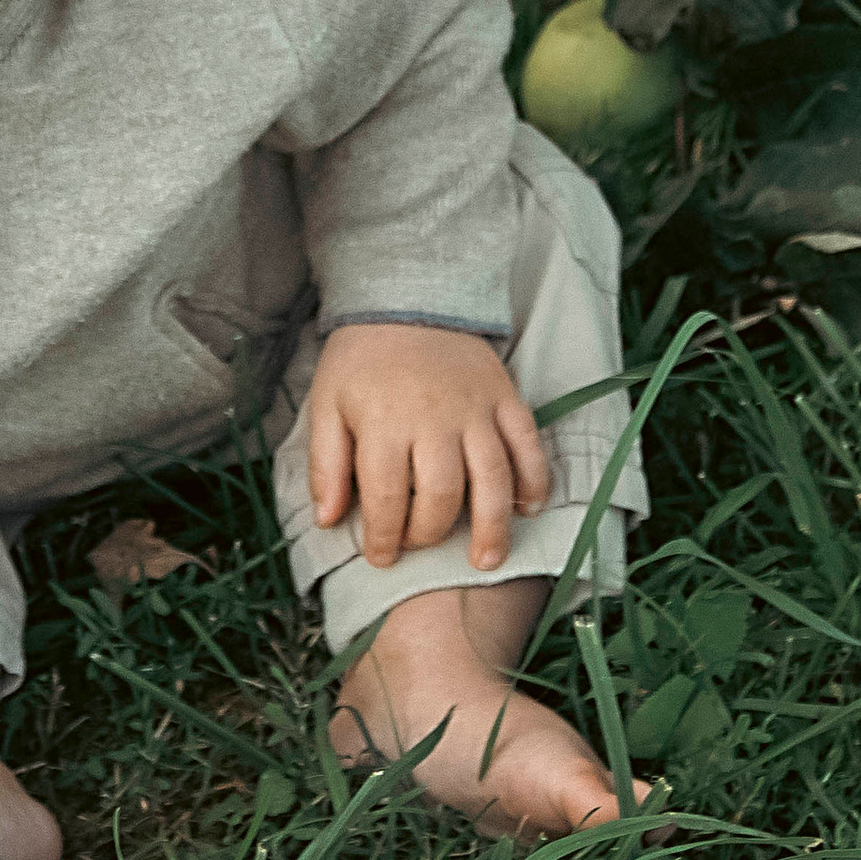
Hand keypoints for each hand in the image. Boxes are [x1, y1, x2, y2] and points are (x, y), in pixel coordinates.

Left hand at [306, 322, 550, 573]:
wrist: (406, 297)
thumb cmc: (361, 361)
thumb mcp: (326, 406)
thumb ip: (326, 465)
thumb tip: (328, 521)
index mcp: (384, 423)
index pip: (387, 499)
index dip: (383, 538)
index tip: (381, 557)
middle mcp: (434, 419)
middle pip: (442, 496)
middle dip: (429, 534)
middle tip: (417, 544)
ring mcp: (476, 409)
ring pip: (492, 479)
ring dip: (492, 527)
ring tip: (485, 562)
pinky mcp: (505, 397)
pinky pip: (528, 445)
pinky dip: (534, 481)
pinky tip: (528, 510)